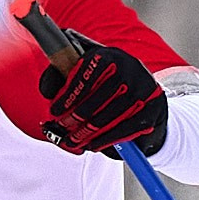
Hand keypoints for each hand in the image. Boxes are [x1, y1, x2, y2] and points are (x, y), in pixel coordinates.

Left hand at [39, 31, 170, 159]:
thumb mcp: (86, 71)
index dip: (67, 96)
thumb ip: (62, 75)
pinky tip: (91, 145)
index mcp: (109, 54)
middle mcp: (129, 67)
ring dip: (85, 133)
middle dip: (73, 118)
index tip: (54, 111)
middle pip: (95, 100)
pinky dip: (104, 140)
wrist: (146, 91)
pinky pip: (123, 129)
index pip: (84, 75)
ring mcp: (143, 88)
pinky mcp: (152, 107)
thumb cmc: (107, 82)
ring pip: (107, 117)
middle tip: (62, 129)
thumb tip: (47, 92)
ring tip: (72, 142)